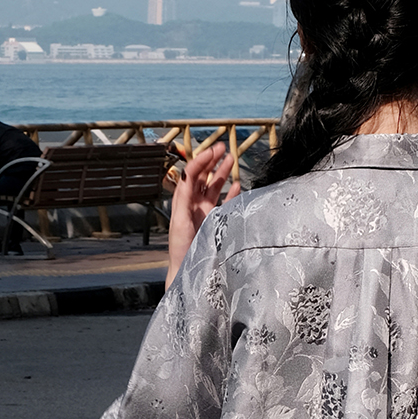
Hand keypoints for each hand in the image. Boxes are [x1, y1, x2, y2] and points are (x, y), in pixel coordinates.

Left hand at [166, 141, 239, 288]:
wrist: (188, 271)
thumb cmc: (181, 250)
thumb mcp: (180, 221)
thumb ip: (183, 198)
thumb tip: (187, 174)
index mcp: (184, 202)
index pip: (192, 175)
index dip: (201, 161)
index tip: (213, 151)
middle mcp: (194, 205)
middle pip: (203, 177)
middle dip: (212, 160)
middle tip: (222, 147)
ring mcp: (205, 213)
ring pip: (215, 187)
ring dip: (222, 172)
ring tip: (231, 159)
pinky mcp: (215, 223)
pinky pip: (225, 204)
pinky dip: (231, 194)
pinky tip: (237, 185)